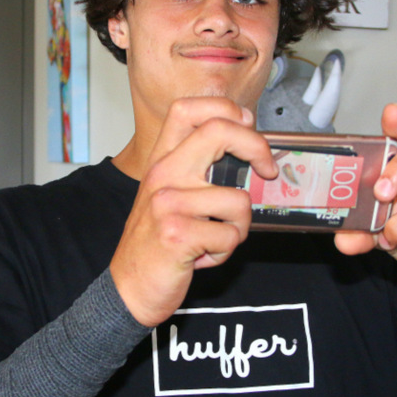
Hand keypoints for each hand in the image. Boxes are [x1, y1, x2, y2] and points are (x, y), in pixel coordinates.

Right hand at [110, 97, 277, 326]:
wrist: (128, 287)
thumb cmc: (156, 242)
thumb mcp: (169, 195)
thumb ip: (197, 169)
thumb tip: (247, 145)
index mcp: (162, 160)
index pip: (189, 109)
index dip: (228, 110)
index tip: (249, 128)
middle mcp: (163, 174)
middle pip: (219, 131)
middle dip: (257, 148)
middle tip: (267, 171)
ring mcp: (168, 203)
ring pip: (238, 200)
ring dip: (239, 227)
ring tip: (214, 238)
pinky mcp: (177, 234)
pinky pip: (230, 236)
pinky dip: (225, 252)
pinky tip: (202, 256)